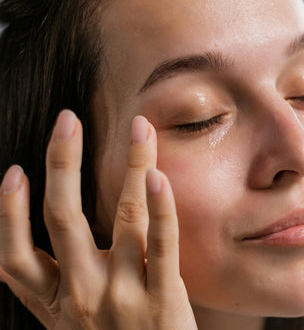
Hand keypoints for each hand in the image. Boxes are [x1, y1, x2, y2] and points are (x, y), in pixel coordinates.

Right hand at [0, 111, 196, 328]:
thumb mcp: (70, 325)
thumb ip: (54, 286)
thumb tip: (31, 241)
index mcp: (52, 305)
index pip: (14, 257)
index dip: (8, 212)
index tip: (15, 172)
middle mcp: (79, 296)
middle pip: (62, 220)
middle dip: (62, 164)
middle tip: (68, 120)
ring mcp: (122, 295)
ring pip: (121, 217)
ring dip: (130, 166)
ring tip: (138, 128)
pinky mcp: (162, 298)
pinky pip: (161, 244)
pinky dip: (160, 208)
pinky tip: (159, 175)